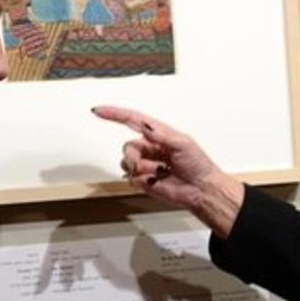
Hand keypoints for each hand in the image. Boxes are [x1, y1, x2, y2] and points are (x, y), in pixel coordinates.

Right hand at [92, 105, 243, 236]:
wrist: (200, 189)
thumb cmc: (198, 164)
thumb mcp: (181, 142)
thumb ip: (159, 134)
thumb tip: (144, 124)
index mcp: (158, 134)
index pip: (132, 120)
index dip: (114, 114)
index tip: (99, 111)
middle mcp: (150, 148)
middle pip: (127, 147)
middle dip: (134, 156)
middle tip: (150, 164)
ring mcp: (146, 164)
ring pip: (126, 163)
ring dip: (141, 168)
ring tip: (159, 172)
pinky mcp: (144, 181)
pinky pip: (132, 178)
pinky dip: (144, 180)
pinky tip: (158, 180)